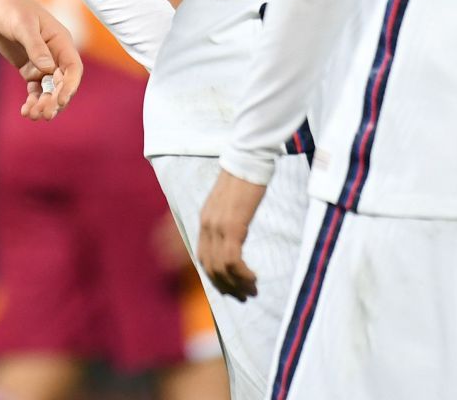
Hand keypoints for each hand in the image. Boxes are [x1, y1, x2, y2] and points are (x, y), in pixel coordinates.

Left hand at [0, 0, 82, 120]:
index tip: (60, 101)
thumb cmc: (11, 6)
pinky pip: (35, 88)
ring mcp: (42, 62)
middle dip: (54, 100)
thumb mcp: (23, 24)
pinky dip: (32, 100)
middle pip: (62, 83)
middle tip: (42, 114)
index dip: (70, 87)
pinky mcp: (28, 67)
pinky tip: (25, 110)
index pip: (73, 68)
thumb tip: (48, 69)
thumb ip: (36, 47)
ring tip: (31, 115)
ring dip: (43, 104)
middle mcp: (55, 54)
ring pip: (48, 89)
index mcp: (61, 41)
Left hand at [198, 169, 266, 299]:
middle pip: (210, 267)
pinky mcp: (232, 226)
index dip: (215, 277)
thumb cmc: (245, 179)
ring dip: (237, 284)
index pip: (202, 257)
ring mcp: (217, 227)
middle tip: (244, 296)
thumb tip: (237, 237)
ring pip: (221, 268)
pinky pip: (232, 260)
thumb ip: (228, 220)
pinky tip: (253, 278)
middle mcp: (207, 225)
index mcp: (205, 220)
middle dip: (226, 286)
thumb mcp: (230, 203)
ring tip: (252, 291)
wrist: (248, 160)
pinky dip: (242, 274)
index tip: (231, 288)